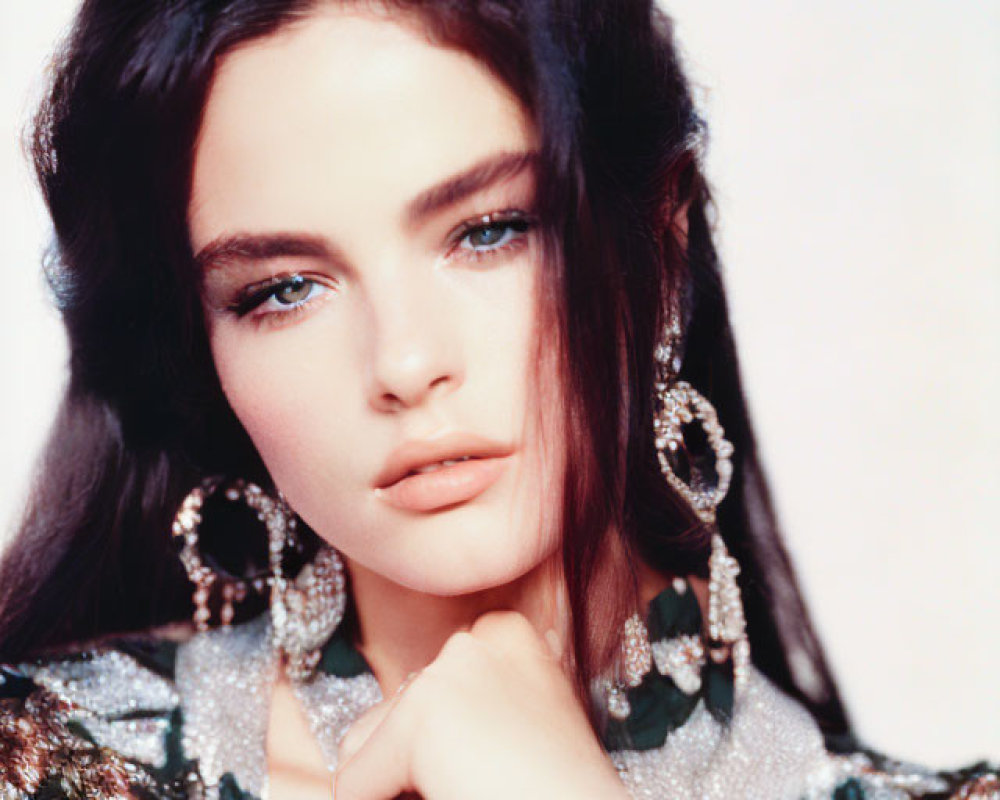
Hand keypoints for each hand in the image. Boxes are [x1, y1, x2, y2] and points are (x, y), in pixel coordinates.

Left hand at [332, 611, 629, 799]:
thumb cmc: (556, 790)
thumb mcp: (518, 727)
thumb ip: (465, 711)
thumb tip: (359, 740)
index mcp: (505, 634)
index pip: (423, 688)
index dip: (439, 745)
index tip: (487, 763)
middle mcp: (474, 639)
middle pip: (389, 714)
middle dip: (411, 764)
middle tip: (476, 781)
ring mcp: (445, 672)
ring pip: (362, 747)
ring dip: (395, 783)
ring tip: (463, 789)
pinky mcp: (418, 717)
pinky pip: (354, 784)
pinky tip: (445, 799)